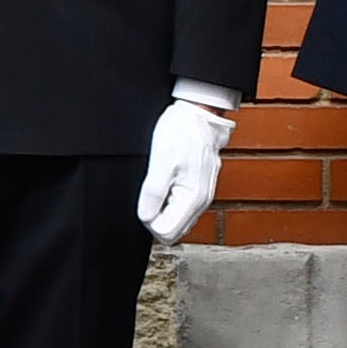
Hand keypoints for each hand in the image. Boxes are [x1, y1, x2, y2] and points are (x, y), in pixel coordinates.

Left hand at [133, 98, 230, 242]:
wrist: (199, 114)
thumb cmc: (181, 132)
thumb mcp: (160, 162)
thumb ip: (153, 194)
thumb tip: (145, 216)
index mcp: (192, 198)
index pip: (168, 234)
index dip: (149, 221)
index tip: (144, 202)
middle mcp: (201, 201)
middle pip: (174, 230)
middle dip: (156, 218)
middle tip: (149, 195)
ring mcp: (202, 195)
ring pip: (178, 219)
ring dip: (163, 209)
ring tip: (158, 185)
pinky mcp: (199, 187)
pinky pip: (182, 206)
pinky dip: (170, 200)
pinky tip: (166, 181)